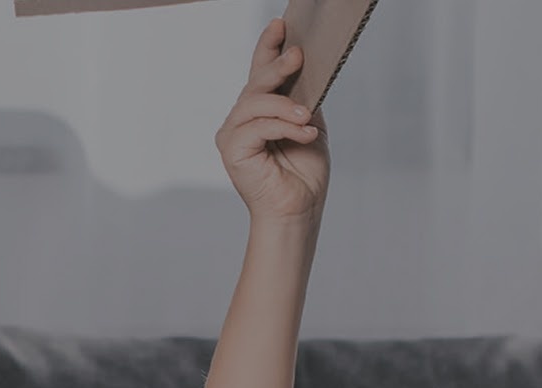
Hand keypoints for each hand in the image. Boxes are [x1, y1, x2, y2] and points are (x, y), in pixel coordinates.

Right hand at [217, 19, 327, 223]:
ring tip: (308, 117)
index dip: (268, 47)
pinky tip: (305, 132)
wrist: (298, 209)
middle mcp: (241, 120)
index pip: (260, 72)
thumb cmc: (303, 173)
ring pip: (256, 102)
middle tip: (298, 55)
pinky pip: (258, 126)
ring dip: (286, 105)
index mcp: (259, 112)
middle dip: (277, 65)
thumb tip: (303, 70)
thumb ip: (302, 100)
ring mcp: (233, 134)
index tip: (280, 24)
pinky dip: (284, 126)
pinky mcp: (231, 150)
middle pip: (256, 82)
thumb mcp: (309, 124)